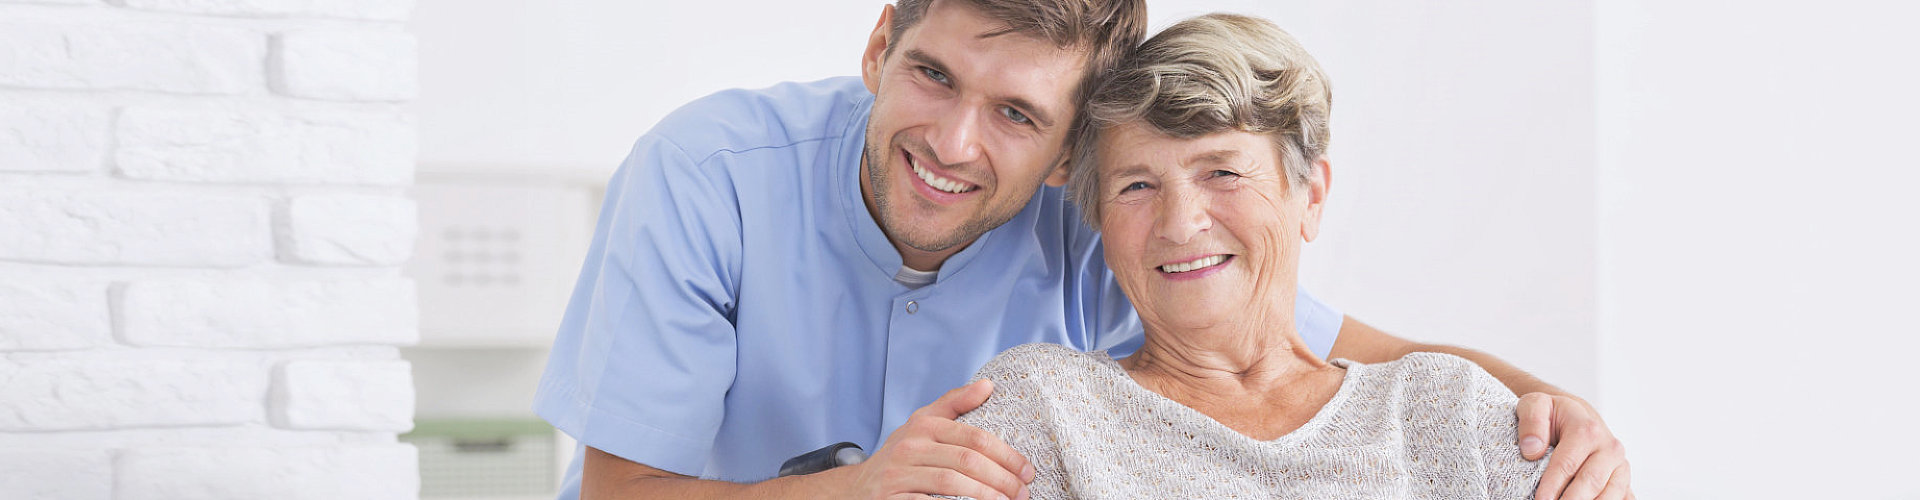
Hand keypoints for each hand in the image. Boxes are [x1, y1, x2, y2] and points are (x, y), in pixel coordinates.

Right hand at [846, 379, 1034, 499]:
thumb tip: (988, 385)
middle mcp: (909, 447)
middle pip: (967, 461)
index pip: (975, 437)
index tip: (1027, 471)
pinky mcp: (891, 499)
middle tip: (1023, 493)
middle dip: (1002, 479)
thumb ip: (954, 404)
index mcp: (924, 426)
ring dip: (985, 496)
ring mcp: (898, 475)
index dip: (1007, 455)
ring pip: (950, 483)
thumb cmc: (900, 457)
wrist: (856, 489)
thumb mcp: (921, 424)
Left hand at [1516, 393, 1631, 499]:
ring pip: (1609, 495)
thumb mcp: (1535, 405)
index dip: (1552, 485)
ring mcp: (1620, 466)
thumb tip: (1532, 449)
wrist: (1575, 416)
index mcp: (1588, 430)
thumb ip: (1532, 422)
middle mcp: (1609, 448)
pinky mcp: (1624, 480)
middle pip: (1591, 483)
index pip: (1567, 464)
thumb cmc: (1553, 414)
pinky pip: (1624, 498)